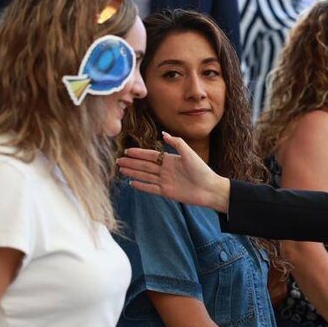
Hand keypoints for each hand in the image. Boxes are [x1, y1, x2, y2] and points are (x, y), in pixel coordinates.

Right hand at [117, 132, 231, 211]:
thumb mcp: (189, 153)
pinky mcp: (167, 192)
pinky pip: (151, 188)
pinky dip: (141, 186)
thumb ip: (177, 143)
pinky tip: (132, 183)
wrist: (209, 189)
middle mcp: (166, 170)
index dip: (139, 153)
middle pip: (145, 165)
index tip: (127, 151)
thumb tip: (163, 134)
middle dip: (131, 163)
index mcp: (171, 159)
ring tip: (121, 170)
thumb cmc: (202, 170)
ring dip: (133, 173)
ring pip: (145, 176)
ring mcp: (165, 181)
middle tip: (118, 161)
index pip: (151, 155)